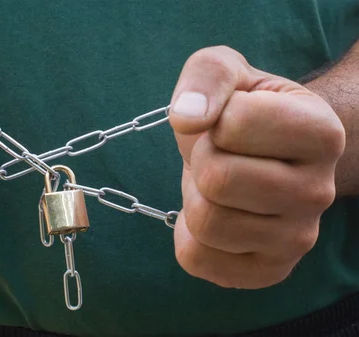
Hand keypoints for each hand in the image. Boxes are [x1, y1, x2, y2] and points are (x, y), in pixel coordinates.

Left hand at [168, 46, 345, 288]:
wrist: (258, 157)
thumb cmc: (241, 111)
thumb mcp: (226, 71)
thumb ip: (208, 76)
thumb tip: (186, 117)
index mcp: (322, 133)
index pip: (232, 126)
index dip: (213, 119)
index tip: (228, 123)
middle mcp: (321, 192)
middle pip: (217, 180)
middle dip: (201, 160)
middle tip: (218, 156)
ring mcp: (297, 239)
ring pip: (206, 222)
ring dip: (195, 197)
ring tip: (218, 185)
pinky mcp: (267, 270)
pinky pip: (196, 259)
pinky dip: (188, 234)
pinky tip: (215, 214)